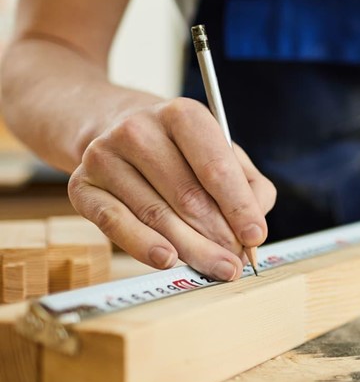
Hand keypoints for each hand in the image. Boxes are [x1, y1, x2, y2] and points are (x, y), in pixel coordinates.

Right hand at [68, 97, 275, 279]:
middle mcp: (139, 129)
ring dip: (191, 249)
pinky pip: (115, 223)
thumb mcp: (222, 151)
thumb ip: (250, 185)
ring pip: (156, 215)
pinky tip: (167, 260)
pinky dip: (142, 245)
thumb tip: (254, 228)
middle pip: (187, 197)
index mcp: (182, 114)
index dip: (239, 206)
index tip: (255, 236)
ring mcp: (105, 155)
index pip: (216, 167)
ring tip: (216, 267)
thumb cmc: (182, 149)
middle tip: (235, 263)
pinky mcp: (81, 184)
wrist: (115, 128)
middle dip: (218, 236)